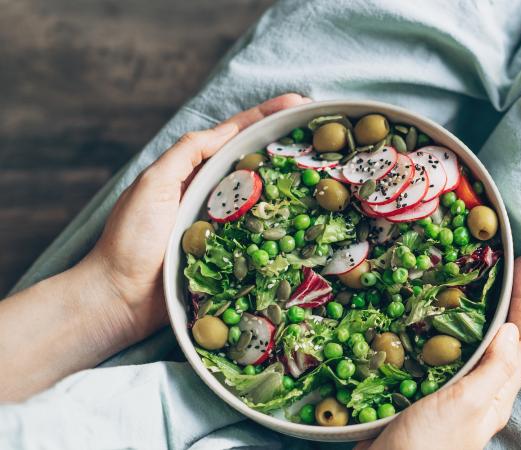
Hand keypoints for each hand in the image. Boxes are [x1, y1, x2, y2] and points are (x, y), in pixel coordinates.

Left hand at [86, 93, 310, 344]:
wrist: (118, 299)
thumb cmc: (130, 239)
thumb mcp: (154, 184)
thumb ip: (187, 154)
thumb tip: (227, 129)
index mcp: (194, 172)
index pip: (236, 136)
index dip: (267, 117)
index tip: (300, 104)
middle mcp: (213, 196)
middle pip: (258, 164)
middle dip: (289, 147)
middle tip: (324, 136)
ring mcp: (225, 227)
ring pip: (266, 201)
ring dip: (294, 186)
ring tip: (326, 170)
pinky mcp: (233, 258)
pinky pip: (263, 239)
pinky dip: (285, 229)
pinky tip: (310, 221)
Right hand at [356, 257, 520, 449]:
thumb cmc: (429, 445)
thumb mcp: (467, 403)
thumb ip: (493, 368)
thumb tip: (511, 327)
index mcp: (496, 396)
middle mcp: (478, 393)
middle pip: (499, 339)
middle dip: (501, 301)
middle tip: (493, 265)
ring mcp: (450, 392)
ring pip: (467, 343)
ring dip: (467, 312)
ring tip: (462, 280)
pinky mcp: (422, 391)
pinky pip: (436, 353)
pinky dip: (435, 329)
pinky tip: (424, 314)